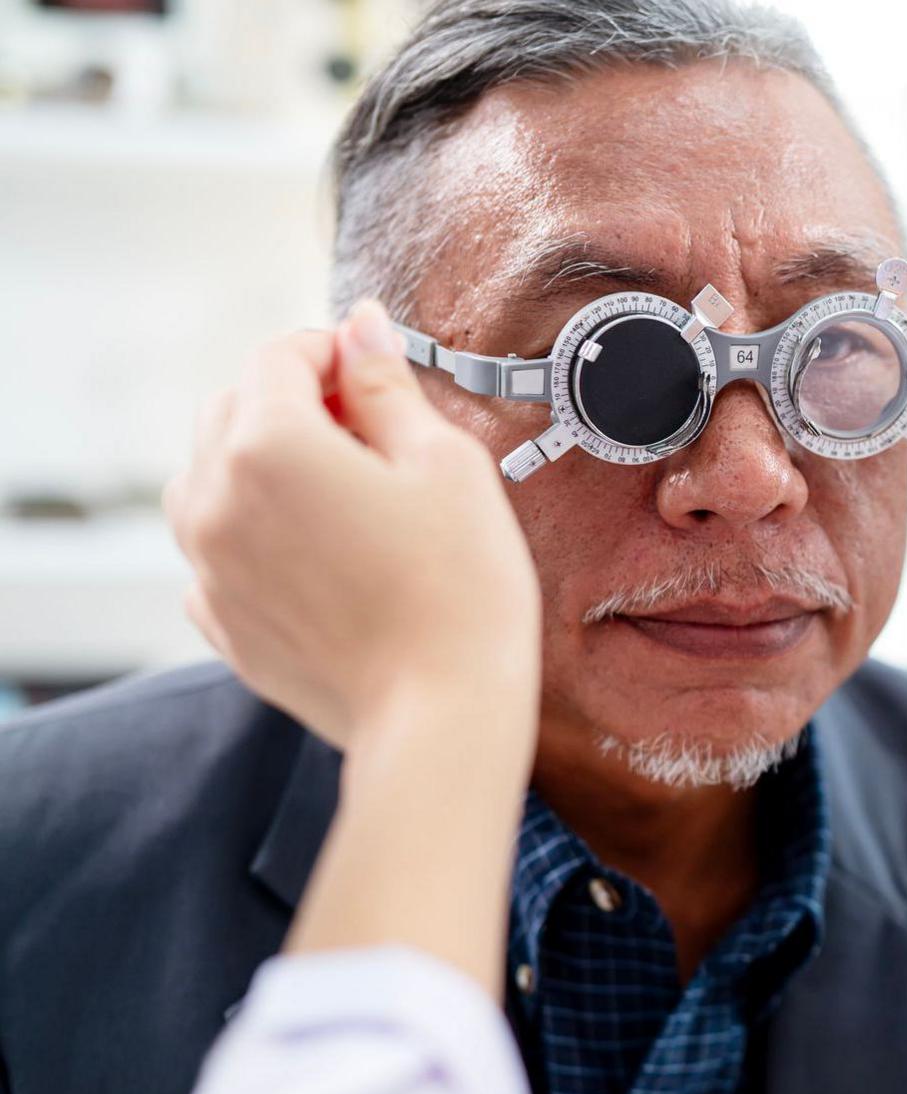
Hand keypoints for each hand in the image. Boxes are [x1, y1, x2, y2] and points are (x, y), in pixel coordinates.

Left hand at [164, 301, 540, 751]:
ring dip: (264, 463)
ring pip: (210, 477)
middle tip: (372, 431)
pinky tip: (321, 555)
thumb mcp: (445, 463)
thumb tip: (361, 326)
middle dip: (294, 399)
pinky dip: (255, 533)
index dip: (333, 349)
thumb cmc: (459, 588)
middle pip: (233, 408)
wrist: (440, 714)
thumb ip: (387, 385)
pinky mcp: (218, 620)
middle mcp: (214, 498)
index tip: (376, 368)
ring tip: (343, 495)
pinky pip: (216, 549)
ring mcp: (206, 565)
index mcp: (268, 445)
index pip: (278, 356)